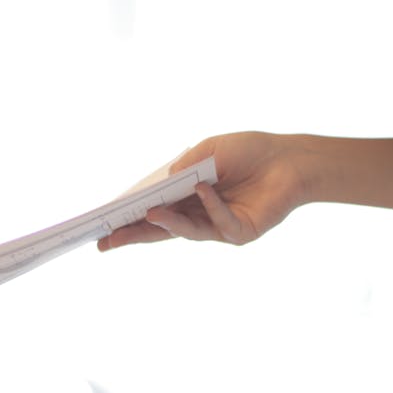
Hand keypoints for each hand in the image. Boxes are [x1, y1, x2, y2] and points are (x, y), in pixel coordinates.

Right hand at [97, 132, 307, 250]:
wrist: (290, 159)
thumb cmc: (249, 151)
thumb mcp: (209, 150)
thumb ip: (185, 166)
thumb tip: (162, 183)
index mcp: (186, 198)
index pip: (153, 212)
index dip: (129, 219)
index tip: (103, 226)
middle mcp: (198, 216)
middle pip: (161, 229)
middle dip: (133, 235)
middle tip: (107, 242)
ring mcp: (218, 227)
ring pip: (186, 230)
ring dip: (167, 222)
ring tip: (148, 212)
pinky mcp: (241, 232)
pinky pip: (220, 222)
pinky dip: (210, 205)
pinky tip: (202, 189)